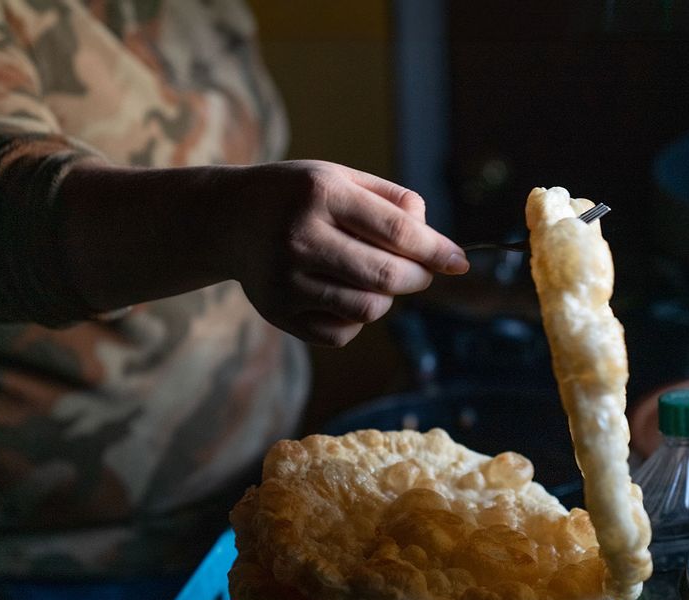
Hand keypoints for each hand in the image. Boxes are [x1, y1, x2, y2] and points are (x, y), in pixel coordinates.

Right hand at [223, 160, 467, 345]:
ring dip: (386, 298)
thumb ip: (392, 202)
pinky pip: (342, 332)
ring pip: (367, 309)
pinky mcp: (278, 313)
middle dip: (417, 278)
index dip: (437, 251)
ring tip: (375, 278)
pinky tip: (342, 294)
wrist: (227, 221)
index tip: (460, 262)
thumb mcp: (341, 178)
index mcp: (322, 194)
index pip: (398, 232)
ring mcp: (286, 279)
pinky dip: (355, 319)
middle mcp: (300, 237)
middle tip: (420, 272)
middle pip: (386, 277)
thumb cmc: (299, 197)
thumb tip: (437, 243)